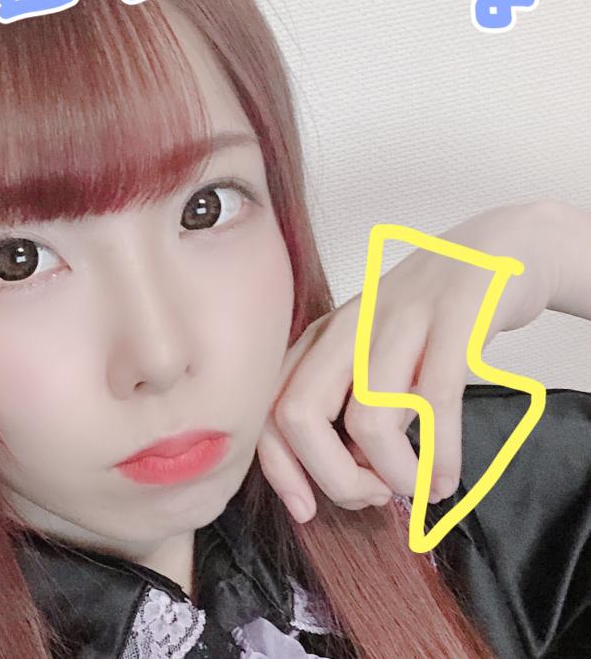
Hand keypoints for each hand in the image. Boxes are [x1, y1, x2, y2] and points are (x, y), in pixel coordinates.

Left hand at [256, 200, 557, 523]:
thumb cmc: (425, 317)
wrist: (492, 252)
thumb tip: (337, 481)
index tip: (307, 509)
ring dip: (391, 475)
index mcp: (320, 340)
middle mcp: (348, 328)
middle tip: (370, 497)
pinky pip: (435, 403)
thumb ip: (346, 406)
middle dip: (329, 478)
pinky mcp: (453, 322)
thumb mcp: (368, 354)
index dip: (281, 471)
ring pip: (366, 418)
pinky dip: (440, 457)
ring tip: (416, 487)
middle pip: (299, 415)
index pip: (269, 411)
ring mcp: (399, 321)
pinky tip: (446, 478)